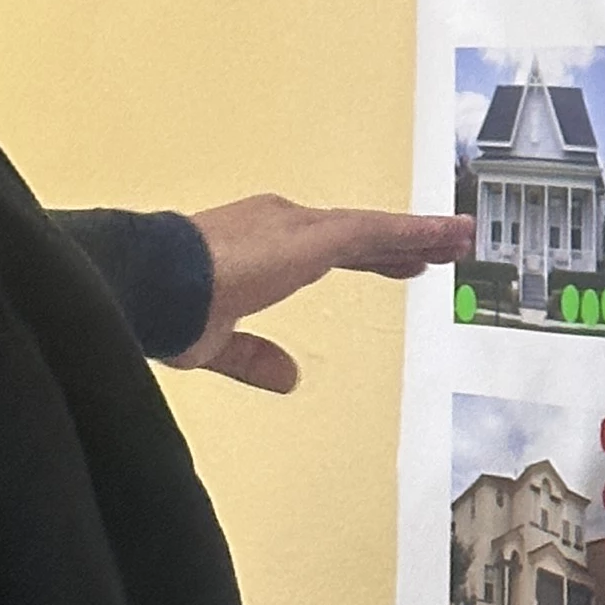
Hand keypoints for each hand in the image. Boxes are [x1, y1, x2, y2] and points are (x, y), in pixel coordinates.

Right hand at [176, 196, 472, 394]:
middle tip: (441, 250)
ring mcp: (294, 227)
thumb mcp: (216, 343)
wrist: (144, 281)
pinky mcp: (308, 238)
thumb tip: (288, 378)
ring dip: (419, 235)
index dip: (367, 257)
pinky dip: (415, 232)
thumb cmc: (166, 309)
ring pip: (372, 230)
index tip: (400, 262)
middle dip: (399, 244)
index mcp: (257, 248)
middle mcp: (279, 226)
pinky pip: (374, 232)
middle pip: (356, 236)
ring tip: (461, 238)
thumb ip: (253, 357)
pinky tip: (446, 236)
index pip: (325, 249)